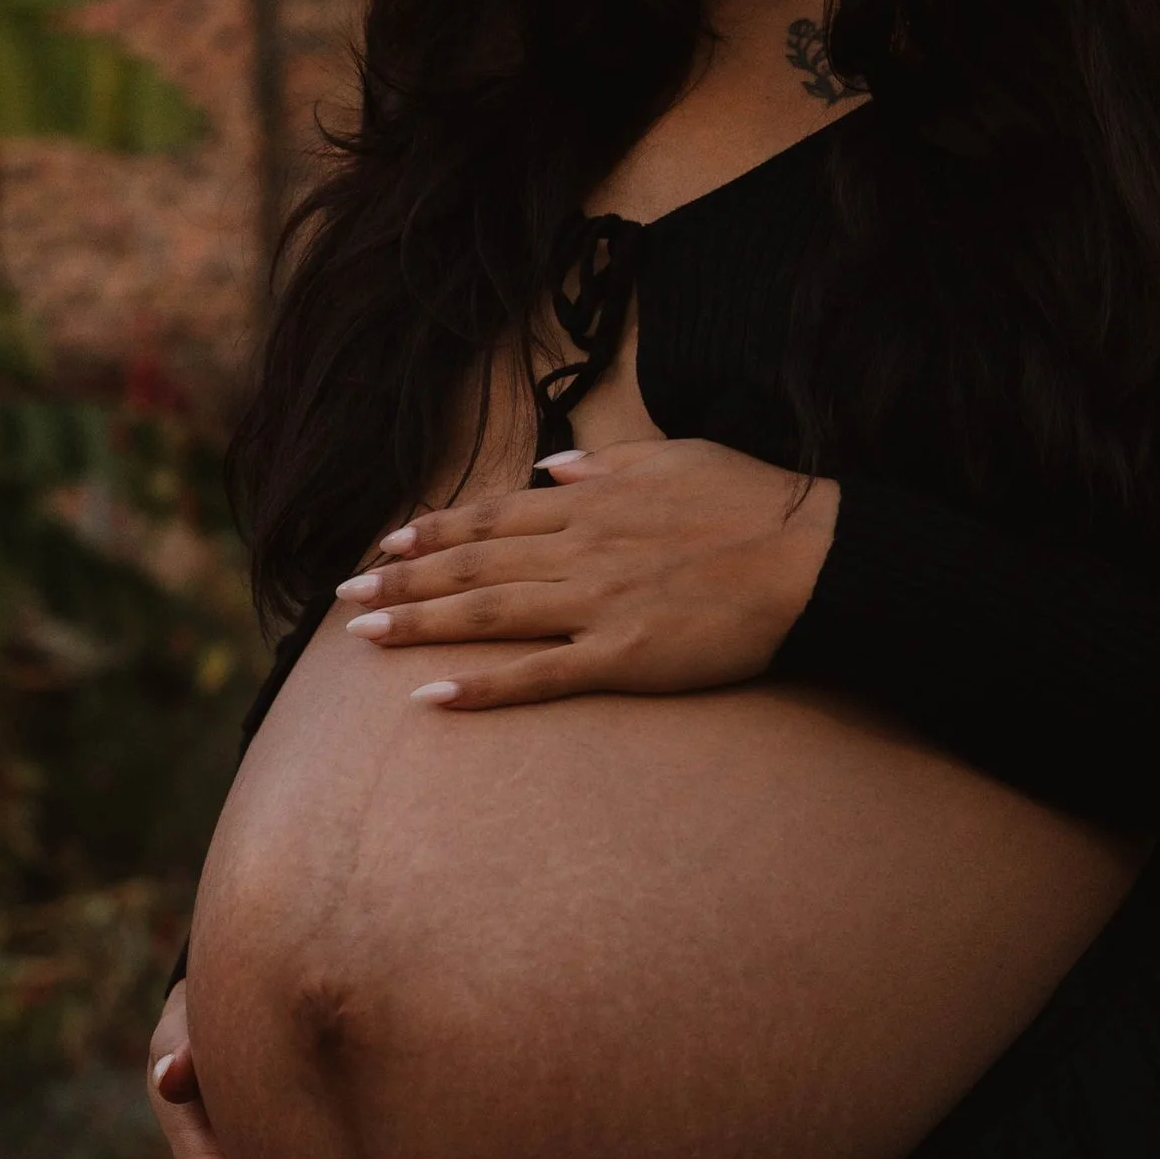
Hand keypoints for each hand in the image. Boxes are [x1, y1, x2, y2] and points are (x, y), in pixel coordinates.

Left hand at [334, 437, 838, 709]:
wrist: (814, 560)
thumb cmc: (756, 506)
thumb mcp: (678, 458)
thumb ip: (608, 465)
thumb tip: (556, 466)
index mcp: (592, 500)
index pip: (493, 515)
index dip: (433, 531)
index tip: (387, 544)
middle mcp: (580, 548)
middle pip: (471, 563)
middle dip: (401, 580)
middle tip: (345, 598)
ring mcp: (597, 604)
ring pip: (488, 612)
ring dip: (419, 624)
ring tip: (363, 637)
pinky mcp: (622, 658)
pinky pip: (537, 676)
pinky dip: (481, 688)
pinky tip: (431, 700)